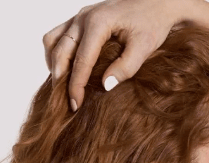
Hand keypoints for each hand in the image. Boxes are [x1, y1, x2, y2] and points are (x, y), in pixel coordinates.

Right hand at [42, 0, 199, 109]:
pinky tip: (68, 70)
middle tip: (68, 101)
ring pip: (52, 42)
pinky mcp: (79, 20)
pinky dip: (57, 55)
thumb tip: (105, 86)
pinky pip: (56, 37)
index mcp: (98, 23)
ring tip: (65, 86)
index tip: (75, 106)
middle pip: (59, 52)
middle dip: (60, 80)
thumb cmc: (152, 23)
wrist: (156, 3)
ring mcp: (79, 17)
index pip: (80, 60)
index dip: (76, 86)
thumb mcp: (144, 46)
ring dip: (55, 65)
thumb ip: (126, 67)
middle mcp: (83, 17)